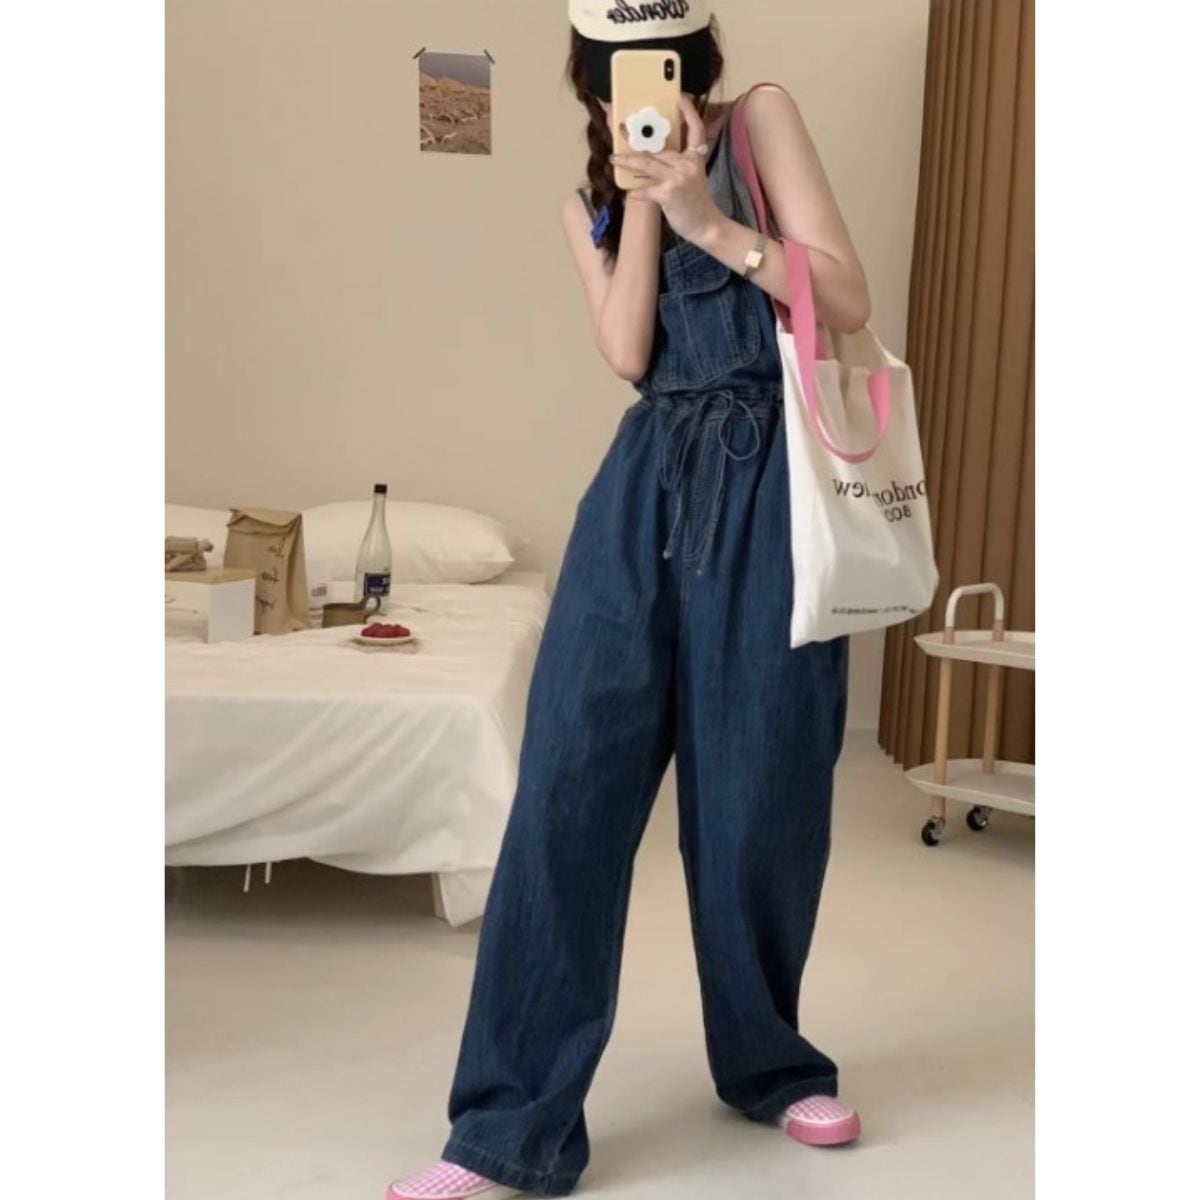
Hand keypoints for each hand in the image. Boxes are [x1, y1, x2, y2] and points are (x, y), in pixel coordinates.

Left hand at [612, 95, 726, 248]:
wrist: (707, 226)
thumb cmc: (696, 204)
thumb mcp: (691, 179)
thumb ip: (673, 167)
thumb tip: (646, 163)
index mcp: (695, 158)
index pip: (695, 130)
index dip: (689, 113)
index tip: (681, 97)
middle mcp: (688, 164)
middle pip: (658, 148)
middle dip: (637, 140)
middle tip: (621, 129)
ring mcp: (678, 178)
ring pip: (647, 164)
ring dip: (627, 160)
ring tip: (615, 157)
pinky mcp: (669, 193)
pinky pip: (645, 189)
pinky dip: (637, 192)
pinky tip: (631, 193)